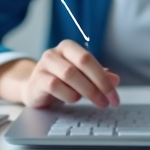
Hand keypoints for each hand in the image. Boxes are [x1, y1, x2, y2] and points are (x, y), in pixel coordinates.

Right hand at [0, 40, 120, 108]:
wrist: (34, 89)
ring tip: (94, 102)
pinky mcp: (36, 80)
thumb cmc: (60, 81)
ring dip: (86, 91)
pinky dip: (68, 94)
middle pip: (82, 63)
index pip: (89, 58)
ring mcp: (43, 65)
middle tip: (108, 101)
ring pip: (69, 74)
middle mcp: (54, 53)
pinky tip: (73, 99)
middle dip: (98, 84)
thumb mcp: (81, 77)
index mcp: (68, 47)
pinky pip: (54, 85)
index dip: (104, 78)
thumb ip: (98, 76)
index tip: (114, 96)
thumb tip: (115, 79)